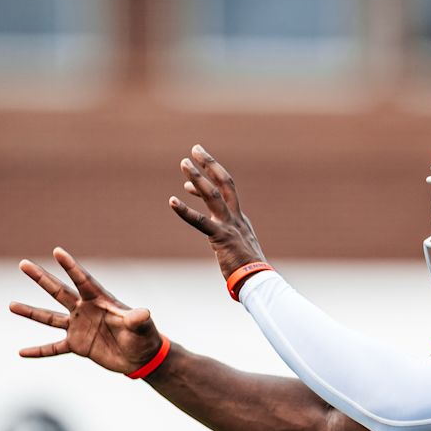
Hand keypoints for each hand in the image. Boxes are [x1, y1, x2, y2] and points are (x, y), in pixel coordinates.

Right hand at [10, 247, 164, 374]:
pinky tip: (21, 353)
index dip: (71, 267)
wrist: (141, 357)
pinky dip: (38, 351)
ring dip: (31, 312)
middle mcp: (85, 310)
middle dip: (42, 278)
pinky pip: (53, 348)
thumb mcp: (142, 326)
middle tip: (23, 264)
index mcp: (100, 301)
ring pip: (49, 318)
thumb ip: (138, 318)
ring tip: (11, 305)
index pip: (83, 281)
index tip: (57, 251)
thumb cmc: (144, 337)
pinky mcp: (77, 345)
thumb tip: (142, 313)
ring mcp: (78, 327)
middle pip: (59, 291)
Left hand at [169, 144, 265, 278]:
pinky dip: (185, 211)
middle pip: (225, 183)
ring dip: (198, 177)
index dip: (209, 181)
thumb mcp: (238, 249)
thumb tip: (220, 242)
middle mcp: (237, 218)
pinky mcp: (221, 238)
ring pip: (213, 195)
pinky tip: (172, 201)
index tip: (191, 178)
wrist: (258, 282)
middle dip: (210, 164)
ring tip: (184, 163)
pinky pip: (200, 222)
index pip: (226, 193)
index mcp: (241, 220)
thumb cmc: (247, 271)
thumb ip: (228, 240)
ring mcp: (229, 226)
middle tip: (196, 149)